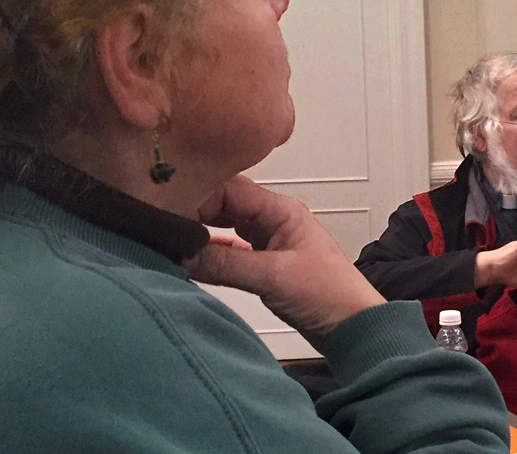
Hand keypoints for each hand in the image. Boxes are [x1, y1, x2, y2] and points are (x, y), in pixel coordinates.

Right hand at [185, 175, 384, 350]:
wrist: (354, 327)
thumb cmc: (331, 295)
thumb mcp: (274, 277)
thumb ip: (226, 265)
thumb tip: (183, 254)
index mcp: (282, 210)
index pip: (230, 188)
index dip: (198, 196)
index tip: (168, 211)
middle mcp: (274, 220)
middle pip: (224, 204)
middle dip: (195, 211)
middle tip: (162, 225)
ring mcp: (269, 241)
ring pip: (225, 226)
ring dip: (201, 232)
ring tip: (170, 240)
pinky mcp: (265, 263)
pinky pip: (230, 251)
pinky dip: (211, 254)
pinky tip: (191, 260)